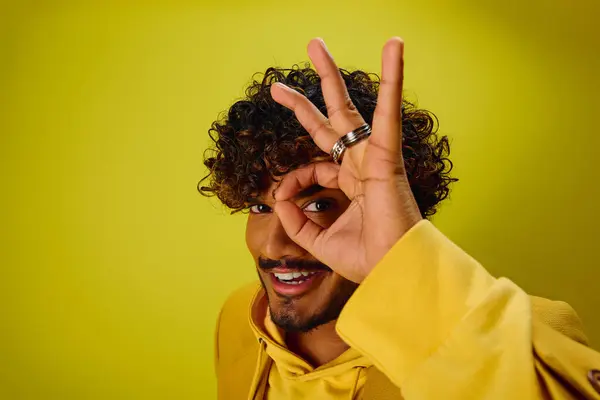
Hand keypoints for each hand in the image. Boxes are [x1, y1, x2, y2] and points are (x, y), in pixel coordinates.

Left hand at [271, 37, 422, 282]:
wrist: (394, 270)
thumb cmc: (366, 258)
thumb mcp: (317, 240)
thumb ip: (295, 220)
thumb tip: (277, 198)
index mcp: (349, 182)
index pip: (313, 165)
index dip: (291, 178)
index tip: (282, 198)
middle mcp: (360, 164)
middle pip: (330, 121)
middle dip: (306, 97)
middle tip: (282, 80)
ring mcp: (373, 157)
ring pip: (349, 107)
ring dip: (331, 75)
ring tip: (316, 44)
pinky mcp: (387, 156)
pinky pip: (388, 113)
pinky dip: (393, 80)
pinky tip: (394, 48)